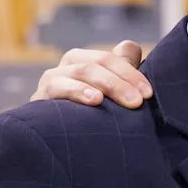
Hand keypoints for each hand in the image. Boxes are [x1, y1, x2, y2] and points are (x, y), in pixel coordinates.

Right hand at [31, 41, 150, 107]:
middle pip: (99, 62)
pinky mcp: (39, 96)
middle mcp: (68, 64)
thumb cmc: (87, 114)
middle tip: (139, 101)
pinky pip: (57, 87)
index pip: (112, 58)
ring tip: (125, 100)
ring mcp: (52, 78)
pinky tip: (95, 100)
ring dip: (106, 84)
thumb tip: (131, 46)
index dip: (132, 73)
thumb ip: (121, 68)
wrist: (54, 141)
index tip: (149, 93)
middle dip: (123, 81)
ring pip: (82, 71)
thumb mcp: (107, 91)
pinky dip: (78, 91)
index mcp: (86, 59)